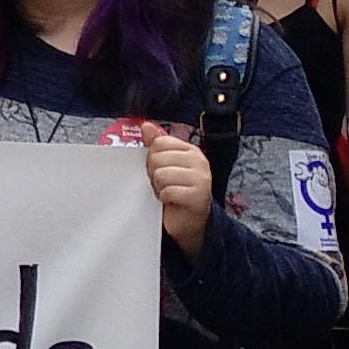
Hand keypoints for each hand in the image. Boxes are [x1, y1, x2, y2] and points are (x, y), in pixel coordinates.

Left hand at [144, 128, 216, 254]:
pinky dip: (165, 198)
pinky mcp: (199, 196)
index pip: (159, 143)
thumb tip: (146, 125)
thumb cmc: (174, 192)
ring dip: (159, 187)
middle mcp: (199, 161)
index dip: (152, 159)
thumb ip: (156, 145)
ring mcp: (202, 178)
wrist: (188, 223)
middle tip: (162, 185)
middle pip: (157, 158)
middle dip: (154, 174)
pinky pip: (169, 191)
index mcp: (190, 150)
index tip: (158, 171)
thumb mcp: (164, 166)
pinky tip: (171, 202)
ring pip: (161, 174)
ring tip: (167, 193)